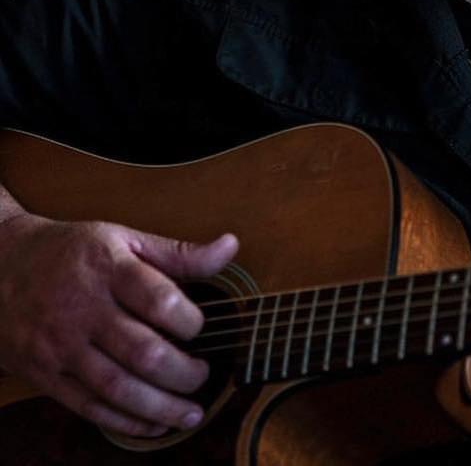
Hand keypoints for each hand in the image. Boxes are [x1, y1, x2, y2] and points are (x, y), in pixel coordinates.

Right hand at [0, 212, 237, 437]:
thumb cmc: (73, 252)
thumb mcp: (124, 238)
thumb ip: (179, 252)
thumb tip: (230, 247)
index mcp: (109, 270)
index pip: (157, 299)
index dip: (189, 320)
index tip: (200, 327)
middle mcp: (84, 310)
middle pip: (141, 352)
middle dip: (182, 372)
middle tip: (205, 374)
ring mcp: (62, 347)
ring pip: (116, 388)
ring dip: (160, 407)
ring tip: (192, 413)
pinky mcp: (46, 376)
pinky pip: (88, 407)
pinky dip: (125, 423)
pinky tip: (154, 425)